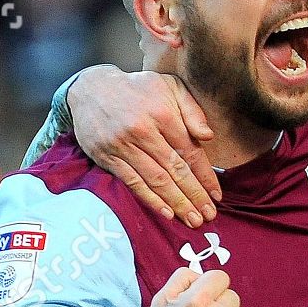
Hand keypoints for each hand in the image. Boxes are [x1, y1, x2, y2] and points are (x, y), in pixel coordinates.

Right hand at [69, 66, 218, 226]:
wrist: (90, 87)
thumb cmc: (138, 90)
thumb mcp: (170, 87)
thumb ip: (192, 110)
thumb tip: (208, 137)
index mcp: (163, 114)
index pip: (190, 152)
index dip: (205, 176)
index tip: (217, 196)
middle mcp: (143, 131)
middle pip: (175, 170)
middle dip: (194, 195)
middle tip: (208, 216)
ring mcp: (123, 145)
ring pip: (155, 179)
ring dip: (176, 203)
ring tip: (192, 219)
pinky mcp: (107, 156)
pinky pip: (132, 181)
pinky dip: (150, 199)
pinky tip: (166, 212)